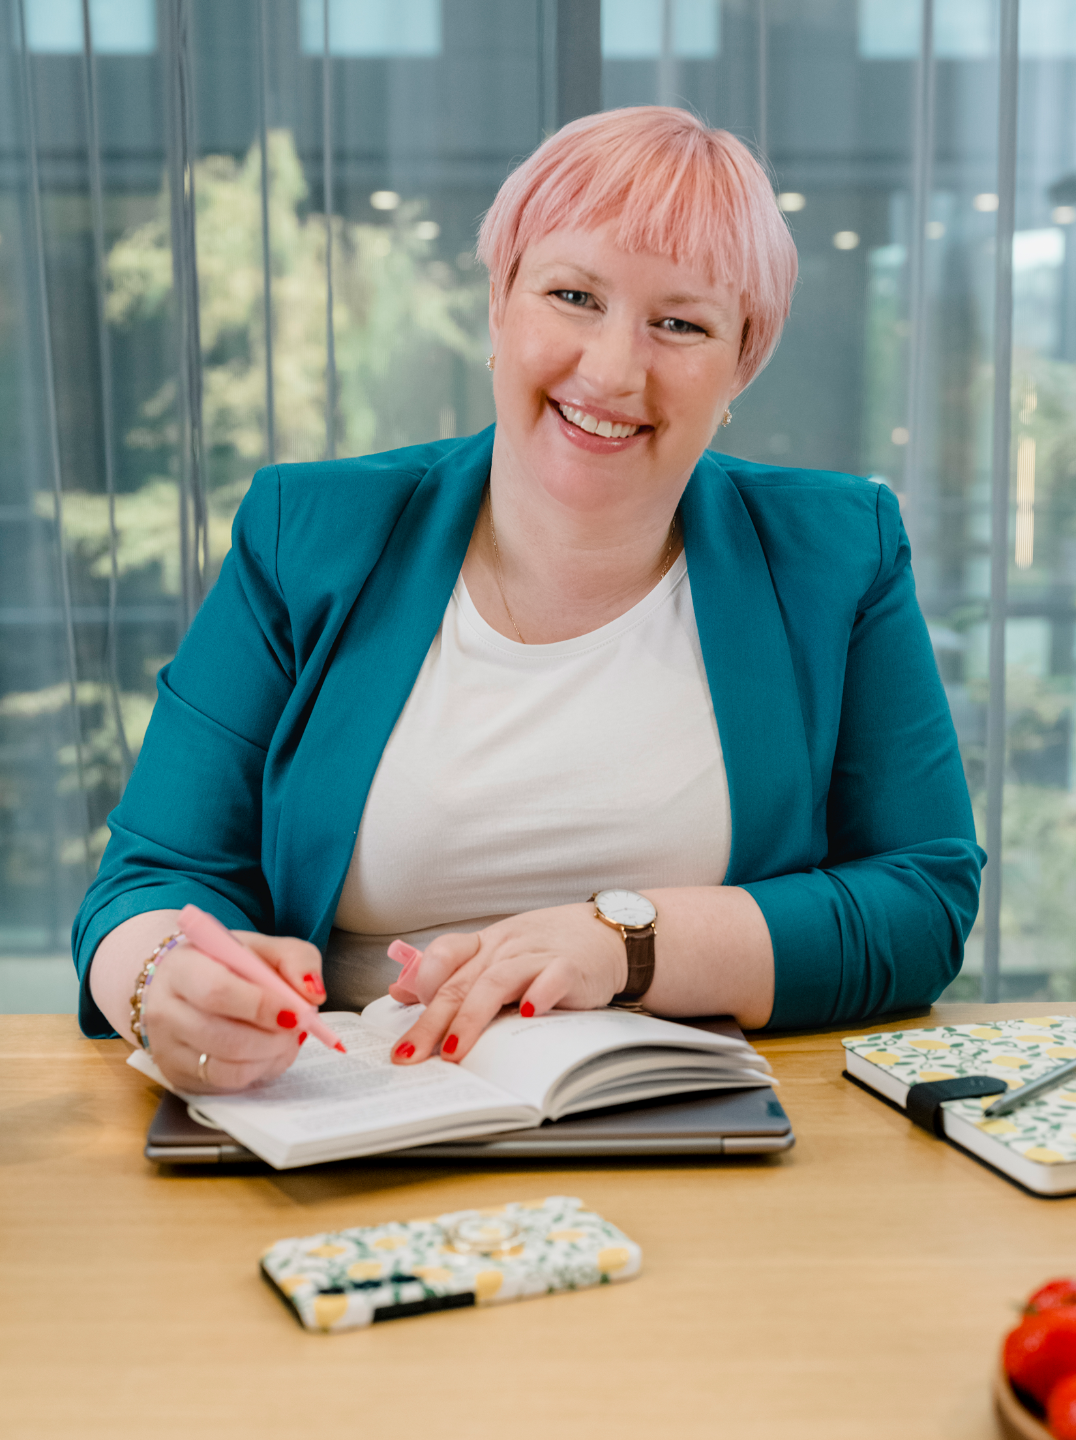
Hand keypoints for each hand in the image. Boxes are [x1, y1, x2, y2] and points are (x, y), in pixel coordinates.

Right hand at [140, 930, 325, 1092]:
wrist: (187, 985)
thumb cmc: (228, 965)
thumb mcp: (264, 948)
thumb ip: (296, 960)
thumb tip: (313, 994)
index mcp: (182, 967)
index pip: (218, 992)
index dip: (262, 1006)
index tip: (297, 1011)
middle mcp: (165, 1010)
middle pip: (223, 1038)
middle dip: (273, 1038)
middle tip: (298, 1027)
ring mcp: (167, 1048)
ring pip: (225, 1068)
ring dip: (269, 1056)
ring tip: (286, 1038)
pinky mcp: (178, 1076)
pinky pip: (225, 1084)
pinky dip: (258, 1071)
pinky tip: (269, 1052)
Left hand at [387, 903, 627, 1064]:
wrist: (607, 932)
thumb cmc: (547, 948)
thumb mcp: (496, 954)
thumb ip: (452, 973)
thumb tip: (400, 991)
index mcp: (485, 944)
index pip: (443, 956)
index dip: (421, 986)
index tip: (406, 1025)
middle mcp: (505, 947)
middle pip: (461, 982)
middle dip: (431, 1022)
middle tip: (411, 1054)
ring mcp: (537, 955)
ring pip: (496, 982)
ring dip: (472, 1018)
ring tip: (455, 1050)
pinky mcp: (571, 967)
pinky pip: (552, 977)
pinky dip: (539, 994)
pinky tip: (527, 1014)